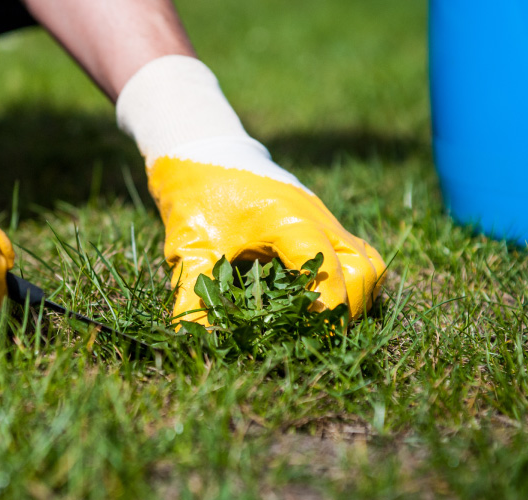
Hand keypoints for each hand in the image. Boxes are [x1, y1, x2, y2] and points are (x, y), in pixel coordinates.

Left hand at [117, 56, 384, 324]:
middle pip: (363, 268)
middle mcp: (317, 217)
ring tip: (323, 321)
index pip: (327, 268)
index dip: (326, 307)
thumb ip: (192, 290)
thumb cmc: (195, 192)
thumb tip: (188, 336)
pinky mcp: (322, 220)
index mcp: (287, 219)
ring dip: (356, 294)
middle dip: (348, 307)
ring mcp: (324, 217)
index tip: (311, 335)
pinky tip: (320, 298)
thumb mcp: (188, 243)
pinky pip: (355, 252)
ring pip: (368, 260)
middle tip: (316, 334)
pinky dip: (350, 279)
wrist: (204, 149)